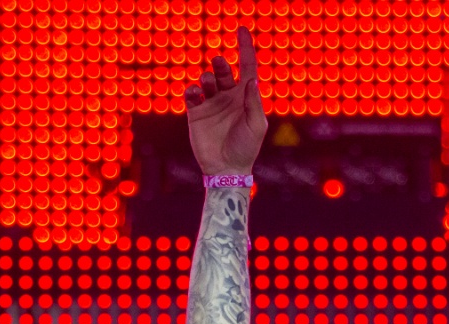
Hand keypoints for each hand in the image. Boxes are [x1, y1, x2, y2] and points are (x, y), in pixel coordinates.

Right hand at [183, 26, 267, 176]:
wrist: (227, 169)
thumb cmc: (246, 148)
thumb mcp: (256, 125)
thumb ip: (253, 102)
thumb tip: (251, 80)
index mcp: (245, 97)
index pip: (246, 67)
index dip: (245, 48)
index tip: (242, 29)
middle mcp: (228, 97)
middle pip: (223, 71)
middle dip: (220, 65)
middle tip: (218, 64)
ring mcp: (212, 104)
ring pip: (206, 80)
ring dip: (207, 78)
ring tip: (206, 85)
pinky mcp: (196, 113)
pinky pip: (192, 95)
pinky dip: (192, 90)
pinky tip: (195, 93)